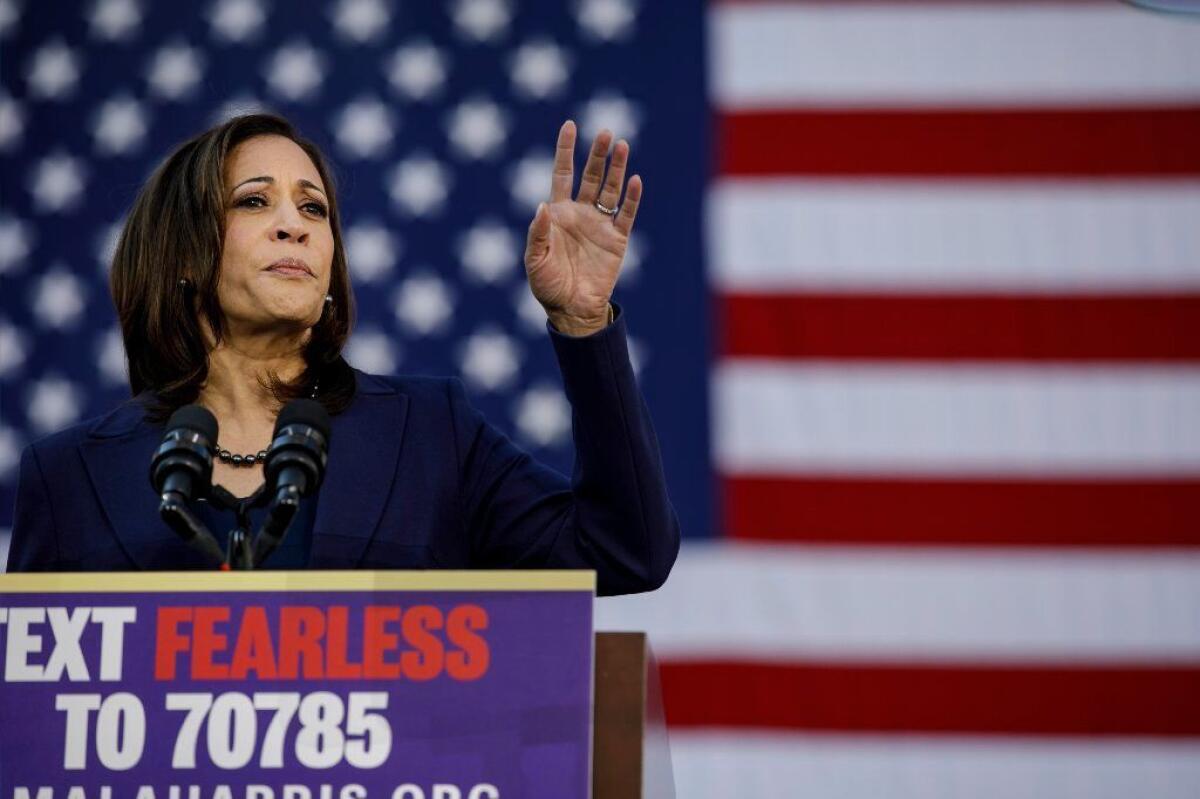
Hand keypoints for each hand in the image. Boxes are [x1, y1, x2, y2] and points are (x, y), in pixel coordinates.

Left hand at [524, 120, 642, 336]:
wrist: (572, 310)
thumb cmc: (548, 286)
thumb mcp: (535, 260)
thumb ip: (537, 233)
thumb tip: (542, 206)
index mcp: (558, 214)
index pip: (562, 173)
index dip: (565, 150)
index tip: (570, 125)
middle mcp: (581, 214)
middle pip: (591, 176)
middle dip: (598, 154)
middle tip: (606, 132)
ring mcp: (600, 225)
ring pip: (610, 190)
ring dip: (616, 168)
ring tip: (622, 145)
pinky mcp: (616, 240)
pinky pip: (625, 215)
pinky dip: (631, 198)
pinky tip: (635, 180)